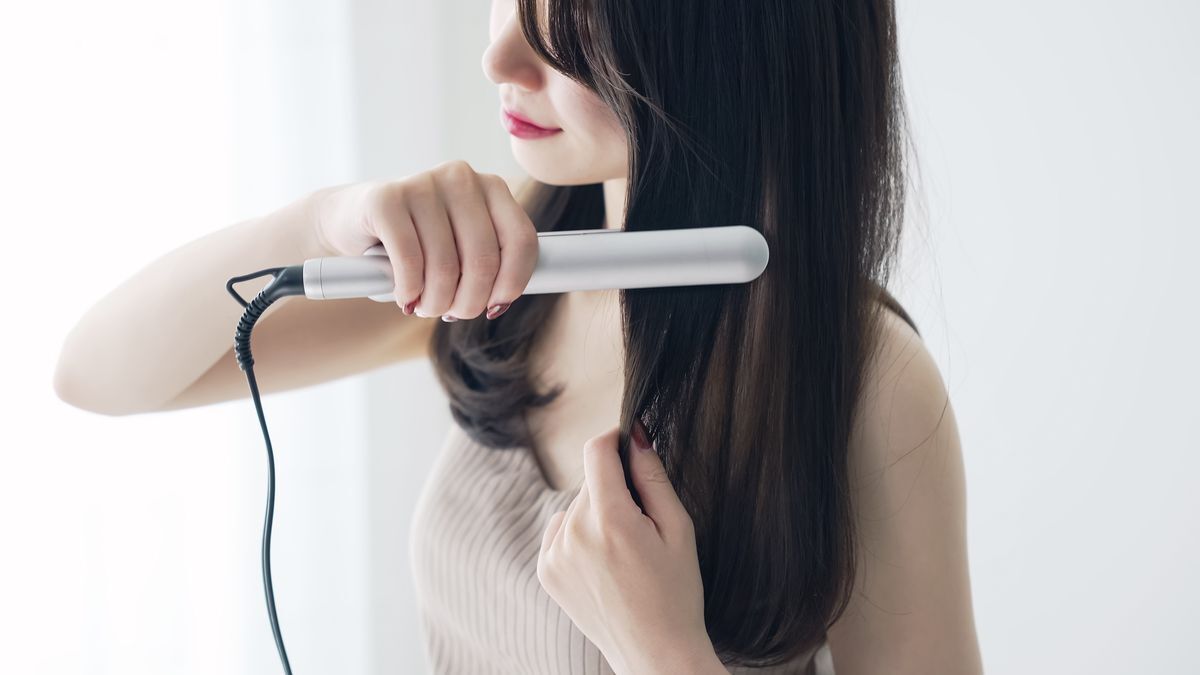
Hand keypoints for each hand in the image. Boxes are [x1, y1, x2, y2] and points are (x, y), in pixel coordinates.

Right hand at [307, 160, 536, 319]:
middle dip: (468, 301)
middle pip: (483, 259)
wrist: (355, 220)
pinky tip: (405, 297)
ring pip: (445, 266)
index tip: (494, 306)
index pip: (521, 241)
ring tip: (425, 307)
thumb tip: (502, 300)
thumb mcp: (462, 247)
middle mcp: (461, 178)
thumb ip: (490, 263)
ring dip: (435, 302)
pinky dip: (409, 290)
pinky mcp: (386, 199)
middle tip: (451, 312)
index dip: (511, 284)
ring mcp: (423, 183)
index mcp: (492, 188)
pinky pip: (409, 260)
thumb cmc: (420, 241)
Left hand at [536, 421, 726, 674]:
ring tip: (624, 551)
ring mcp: (554, 555)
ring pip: (575, 506)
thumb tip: (635, 435)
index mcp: (611, 520)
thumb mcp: (678, 529)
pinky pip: (561, 531)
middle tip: (642, 524)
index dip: (614, 439)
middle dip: (615, 488)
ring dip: (596, 513)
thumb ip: (652, 478)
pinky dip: (580, 535)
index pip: (596, 451)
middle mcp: (574, 534)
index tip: (628, 443)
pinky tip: (604, 563)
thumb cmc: (676, 593)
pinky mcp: (546, 571)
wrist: (655, 653)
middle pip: (589, 482)